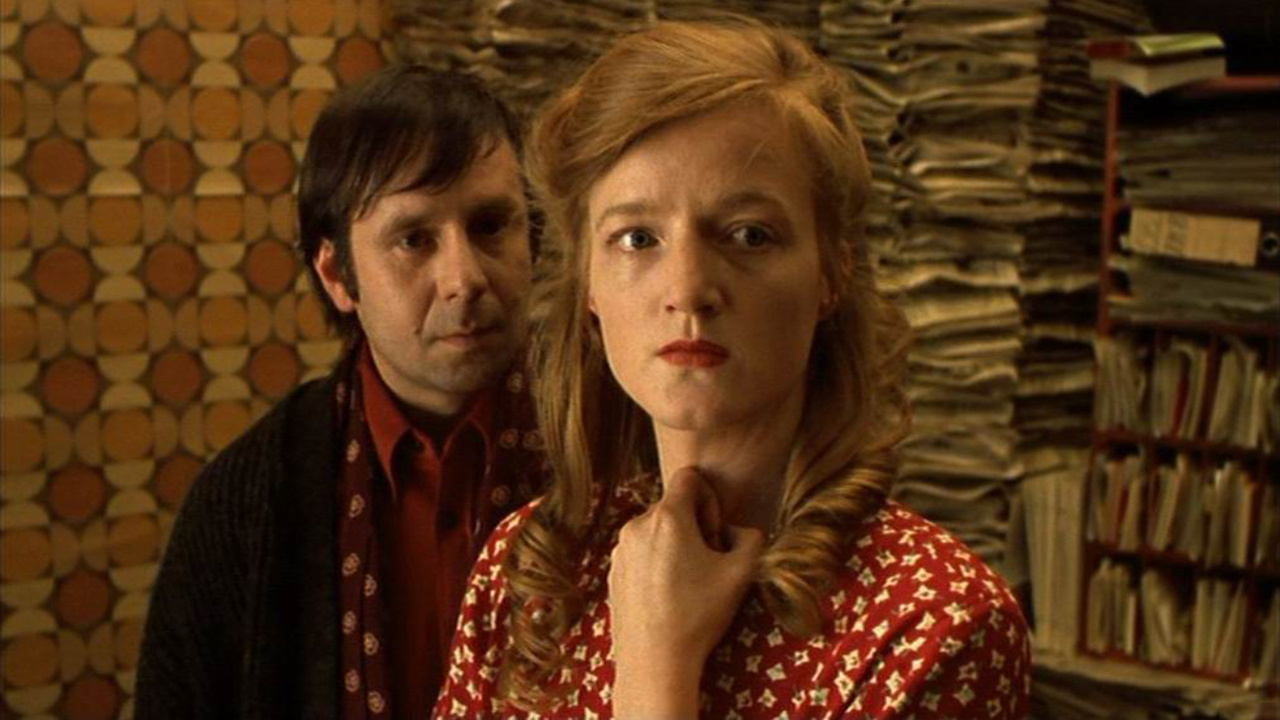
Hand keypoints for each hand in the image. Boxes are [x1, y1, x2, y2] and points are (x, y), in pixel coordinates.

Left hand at [608, 467, 765, 718]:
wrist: (654, 661)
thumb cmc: (699, 614)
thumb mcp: (743, 573)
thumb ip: (752, 537)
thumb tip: (736, 531)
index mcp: (666, 517)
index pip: (690, 477)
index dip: (710, 501)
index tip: (714, 535)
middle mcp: (636, 525)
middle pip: (672, 507)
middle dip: (693, 527)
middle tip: (706, 564)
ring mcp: (620, 550)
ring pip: (656, 531)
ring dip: (674, 546)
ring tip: (687, 584)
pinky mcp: (612, 573)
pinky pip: (640, 554)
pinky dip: (656, 565)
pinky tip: (668, 598)